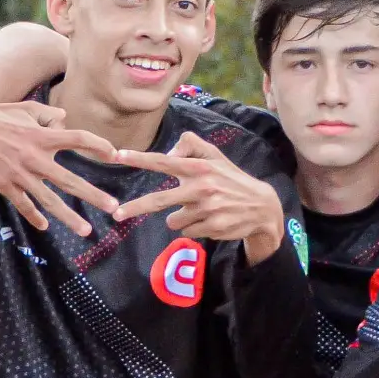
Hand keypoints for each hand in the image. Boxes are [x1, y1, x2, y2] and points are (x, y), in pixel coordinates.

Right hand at [0, 100, 121, 238]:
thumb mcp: (22, 109)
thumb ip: (46, 113)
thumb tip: (64, 117)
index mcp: (41, 135)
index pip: (77, 139)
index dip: (98, 145)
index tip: (115, 154)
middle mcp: (34, 157)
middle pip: (70, 179)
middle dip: (93, 195)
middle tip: (113, 207)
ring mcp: (19, 174)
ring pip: (49, 200)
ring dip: (69, 218)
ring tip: (86, 230)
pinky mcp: (4, 185)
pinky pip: (24, 205)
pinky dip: (34, 216)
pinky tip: (45, 226)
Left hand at [113, 132, 285, 260]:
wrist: (261, 207)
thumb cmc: (231, 180)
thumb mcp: (215, 156)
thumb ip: (190, 146)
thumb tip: (167, 156)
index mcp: (199, 168)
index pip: (164, 162)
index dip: (140, 159)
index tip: (118, 156)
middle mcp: (201, 187)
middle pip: (159, 200)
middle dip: (135, 207)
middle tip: (117, 214)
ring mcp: (206, 209)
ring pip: (173, 220)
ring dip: (181, 218)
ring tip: (201, 211)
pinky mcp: (211, 227)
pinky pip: (187, 232)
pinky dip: (194, 228)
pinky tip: (211, 220)